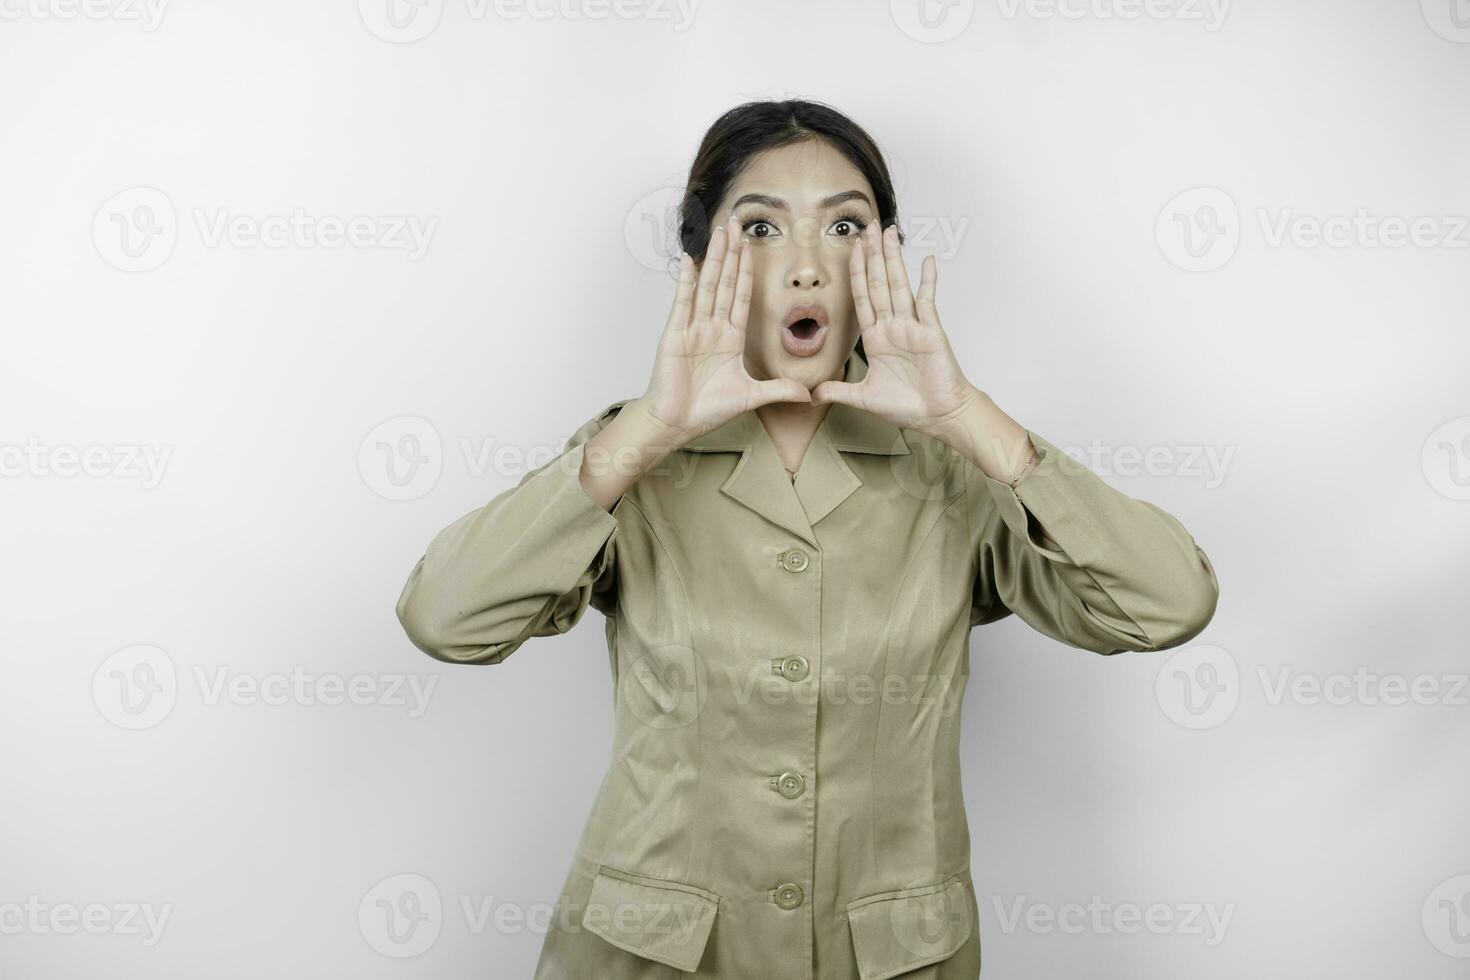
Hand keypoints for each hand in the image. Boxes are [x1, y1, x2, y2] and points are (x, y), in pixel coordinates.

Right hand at [639, 222, 811, 443]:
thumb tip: (809, 395)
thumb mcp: (752, 396)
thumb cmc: (706, 411)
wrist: (676, 424)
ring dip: (714, 258)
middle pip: (724, 283)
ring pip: (707, 286)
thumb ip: (779, 390)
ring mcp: (692, 328)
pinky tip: (692, 259)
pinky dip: (687, 280)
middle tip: (737, 224)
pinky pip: (683, 301)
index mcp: (729, 338)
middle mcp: (711, 328)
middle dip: (732, 254)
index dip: (747, 271)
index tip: (752, 247)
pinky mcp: (675, 334)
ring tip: (720, 232)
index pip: (741, 296)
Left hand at [811, 223, 979, 438]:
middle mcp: (893, 326)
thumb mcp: (864, 398)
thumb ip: (839, 391)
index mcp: (876, 338)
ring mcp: (913, 326)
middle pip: (878, 283)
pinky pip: (927, 300)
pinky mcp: (931, 331)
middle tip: (868, 227)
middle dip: (872, 255)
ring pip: (899, 285)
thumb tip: (812, 394)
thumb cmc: (908, 406)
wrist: (939, 416)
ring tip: (889, 233)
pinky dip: (928, 280)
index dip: (855, 273)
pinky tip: (927, 260)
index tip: (850, 249)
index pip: (862, 298)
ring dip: (893, 259)